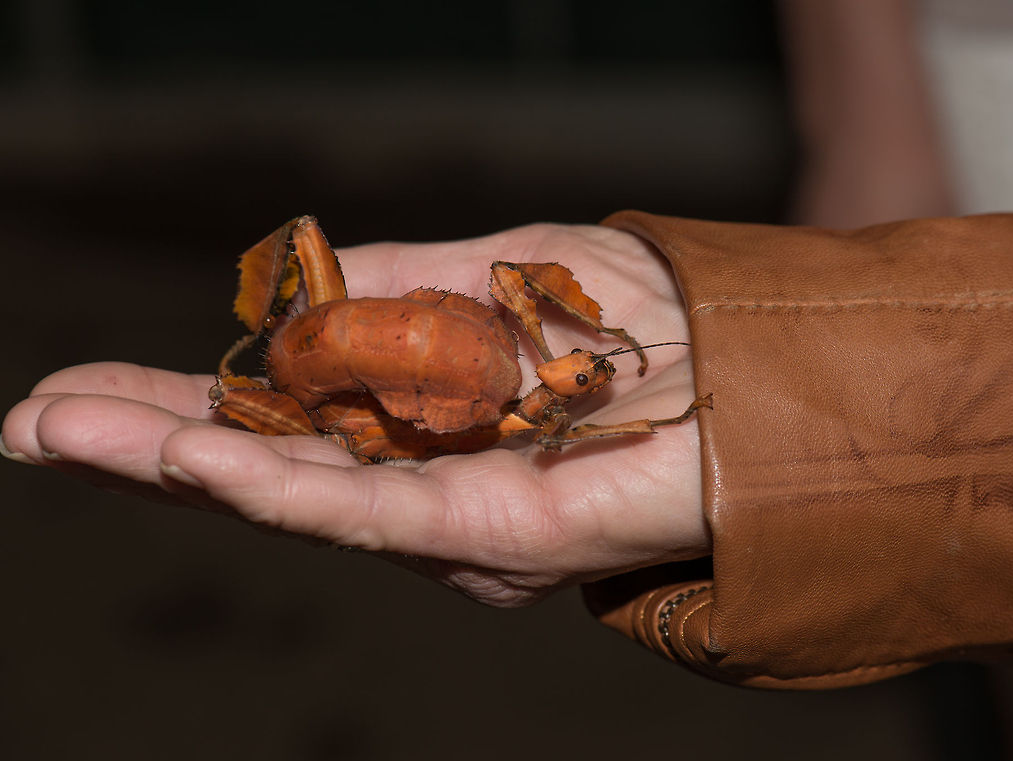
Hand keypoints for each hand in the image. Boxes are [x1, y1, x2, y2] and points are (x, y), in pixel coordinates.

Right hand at [2, 224, 707, 605]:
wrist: (756, 363)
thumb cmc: (641, 315)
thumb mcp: (494, 271)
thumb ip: (389, 288)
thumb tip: (284, 298)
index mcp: (417, 419)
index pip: (277, 422)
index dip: (180, 407)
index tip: (79, 392)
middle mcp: (422, 480)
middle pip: (265, 473)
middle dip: (145, 447)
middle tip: (32, 421)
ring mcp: (451, 517)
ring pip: (296, 500)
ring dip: (178, 464)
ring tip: (69, 429)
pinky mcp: (495, 534)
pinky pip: (373, 513)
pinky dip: (282, 486)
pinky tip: (195, 459)